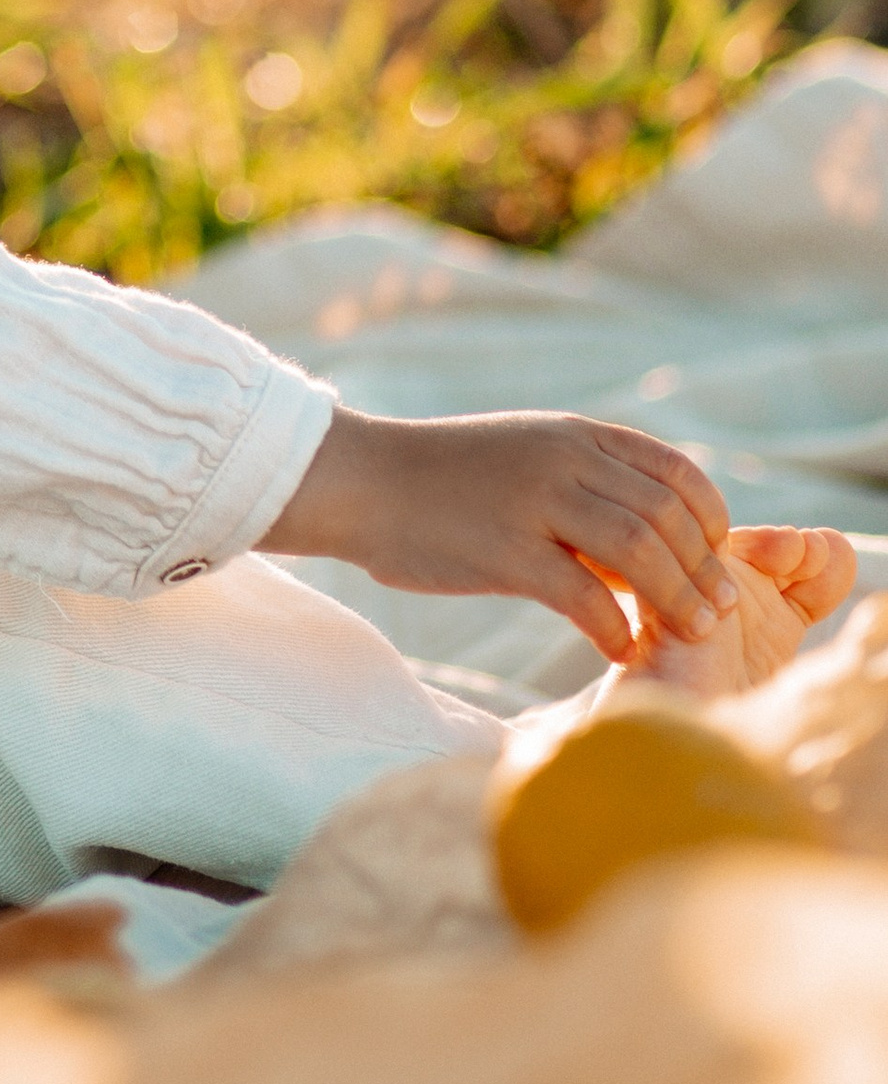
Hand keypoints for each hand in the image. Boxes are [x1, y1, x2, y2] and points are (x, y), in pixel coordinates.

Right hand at [258, 406, 733, 667]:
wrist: (364, 481)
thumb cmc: (448, 480)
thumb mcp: (528, 457)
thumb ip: (590, 486)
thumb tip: (659, 540)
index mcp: (575, 435)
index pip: (677, 471)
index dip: (712, 519)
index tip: (717, 560)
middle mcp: (563, 459)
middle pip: (667, 514)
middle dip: (705, 569)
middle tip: (720, 613)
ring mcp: (533, 502)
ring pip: (637, 549)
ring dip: (676, 599)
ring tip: (690, 634)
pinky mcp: (503, 550)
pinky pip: (580, 593)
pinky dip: (613, 626)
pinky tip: (620, 648)